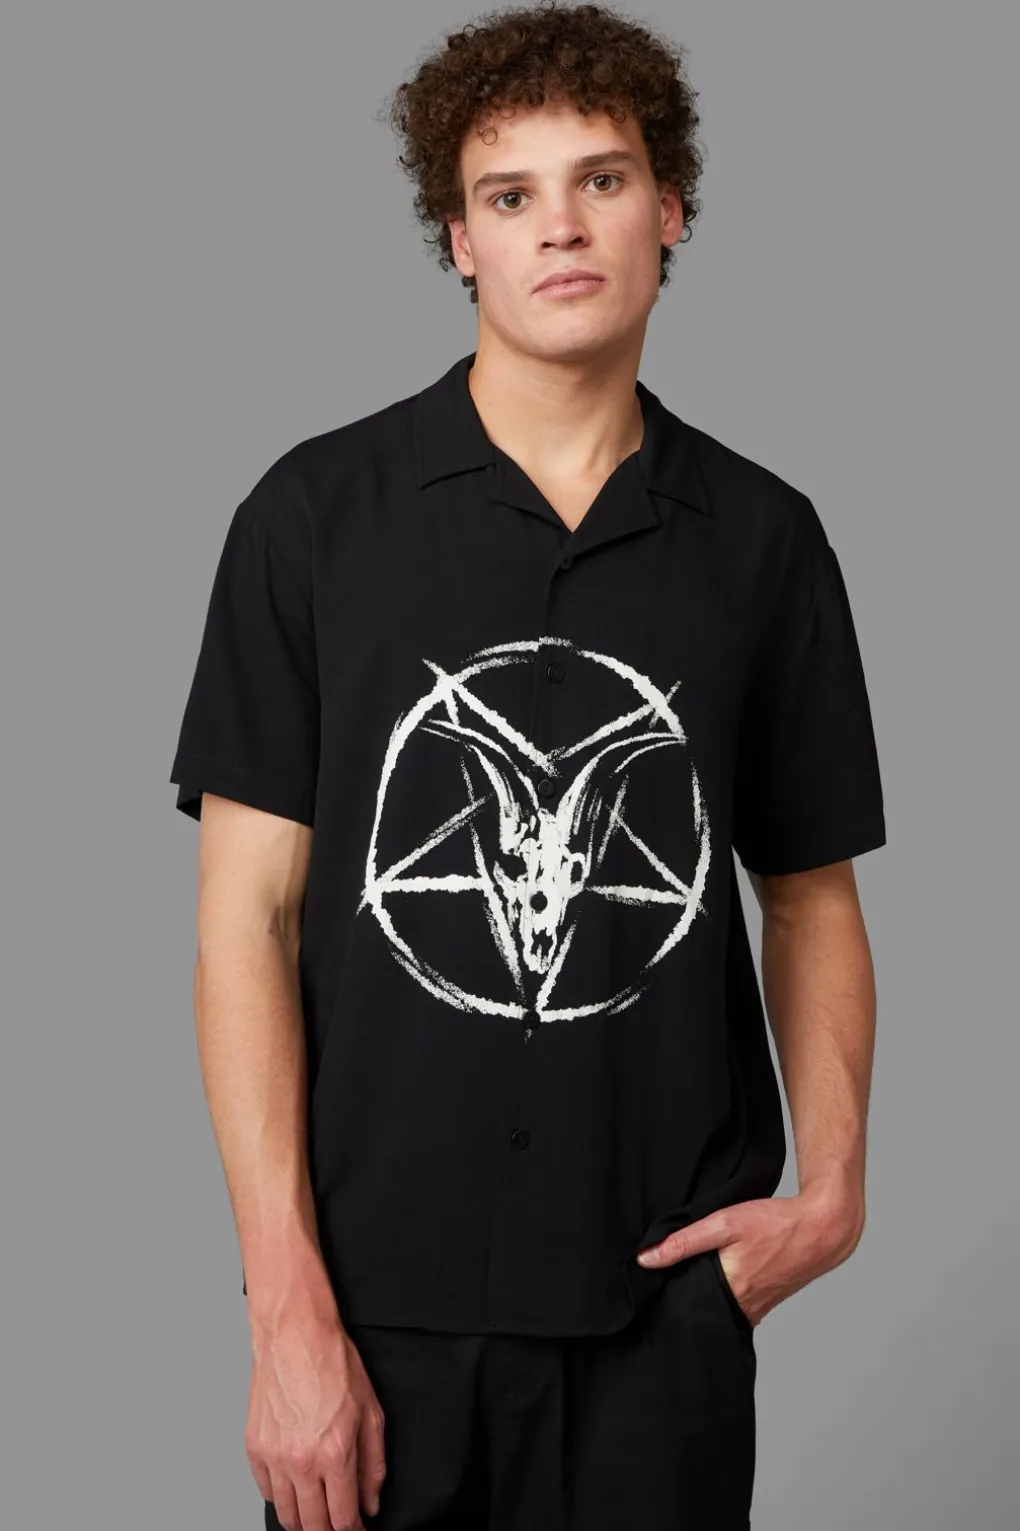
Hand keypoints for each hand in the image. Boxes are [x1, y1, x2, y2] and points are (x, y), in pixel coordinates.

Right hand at [245, 1299, 386, 1530]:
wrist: (294, 1333)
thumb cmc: (332, 1362)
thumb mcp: (371, 1411)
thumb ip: (373, 1463)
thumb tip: (370, 1500)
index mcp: (335, 1454)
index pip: (343, 1519)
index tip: (358, 1530)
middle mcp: (301, 1462)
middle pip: (313, 1525)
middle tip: (338, 1525)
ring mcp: (274, 1457)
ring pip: (286, 1514)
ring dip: (303, 1521)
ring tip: (316, 1515)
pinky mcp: (254, 1447)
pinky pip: (266, 1491)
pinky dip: (280, 1497)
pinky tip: (293, 1489)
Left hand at [634, 1182, 864, 1327]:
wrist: (822, 1228)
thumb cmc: (775, 1223)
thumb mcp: (725, 1223)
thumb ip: (684, 1242)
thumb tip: (645, 1260)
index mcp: (729, 1291)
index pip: (685, 1304)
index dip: (667, 1295)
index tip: (650, 1288)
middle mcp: (744, 1308)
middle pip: (702, 1309)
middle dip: (684, 1298)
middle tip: (665, 1283)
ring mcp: (757, 1308)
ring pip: (719, 1309)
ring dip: (705, 1297)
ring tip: (689, 1279)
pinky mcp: (766, 1303)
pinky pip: (737, 1306)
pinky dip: (724, 1296)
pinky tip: (717, 1278)